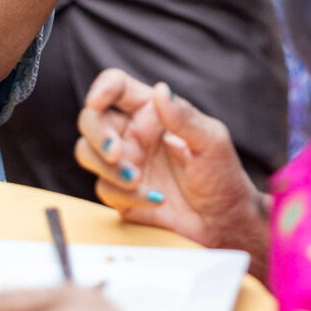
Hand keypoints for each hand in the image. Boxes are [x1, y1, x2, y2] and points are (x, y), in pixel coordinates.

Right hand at [76, 71, 267, 267]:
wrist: (223, 223)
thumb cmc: (222, 177)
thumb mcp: (211, 142)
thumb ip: (184, 117)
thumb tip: (161, 90)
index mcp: (152, 113)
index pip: (117, 87)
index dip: (102, 88)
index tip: (97, 102)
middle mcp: (133, 134)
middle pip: (90, 120)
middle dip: (97, 135)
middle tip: (117, 153)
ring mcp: (125, 163)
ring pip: (87, 153)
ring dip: (106, 167)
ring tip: (137, 179)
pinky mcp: (120, 193)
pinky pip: (104, 188)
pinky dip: (127, 195)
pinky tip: (155, 199)